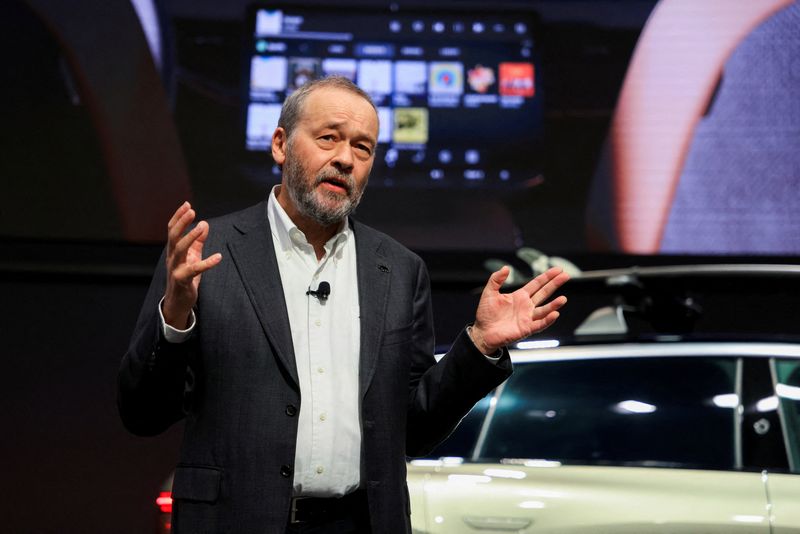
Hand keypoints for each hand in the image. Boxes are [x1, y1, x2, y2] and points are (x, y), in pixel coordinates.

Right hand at [162, 202, 221, 328]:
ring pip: (179, 250)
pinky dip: (206, 263)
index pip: (172, 230)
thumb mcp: (192, 257)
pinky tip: (218, 257)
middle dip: (182, 222)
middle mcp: (171, 258)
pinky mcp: (182, 280)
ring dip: (190, 237)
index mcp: (173, 251)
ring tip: (202, 226)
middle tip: (192, 210)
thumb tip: (205, 224)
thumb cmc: (185, 278)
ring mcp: (175, 269)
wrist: (178, 302)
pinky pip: (194, 270)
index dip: (178, 217)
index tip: (187, 204)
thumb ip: (198, 242)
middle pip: (173, 236)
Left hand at [471, 266, 568, 353]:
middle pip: (544, 293)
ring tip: (563, 299)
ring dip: (554, 305)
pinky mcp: (526, 329)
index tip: (558, 269)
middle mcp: (526, 306)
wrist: (482, 332)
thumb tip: (506, 267)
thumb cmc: (486, 314)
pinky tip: (555, 314)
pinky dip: (547, 320)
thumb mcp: (489, 293)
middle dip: (555, 284)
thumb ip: (496, 279)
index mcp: (520, 296)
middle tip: (566, 276)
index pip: (537, 284)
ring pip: (544, 309)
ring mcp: (527, 317)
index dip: (547, 277)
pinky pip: (539, 324)